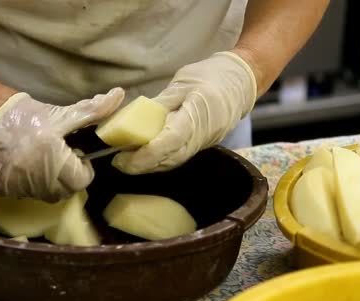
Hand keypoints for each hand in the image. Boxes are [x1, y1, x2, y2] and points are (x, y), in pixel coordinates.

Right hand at [0, 88, 124, 201]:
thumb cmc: (31, 116)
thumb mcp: (65, 113)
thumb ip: (94, 109)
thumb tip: (119, 95)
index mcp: (52, 155)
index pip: (81, 179)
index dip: (84, 168)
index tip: (77, 156)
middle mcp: (36, 174)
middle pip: (67, 192)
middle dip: (71, 178)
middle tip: (64, 160)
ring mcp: (19, 184)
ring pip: (49, 197)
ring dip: (54, 184)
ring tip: (48, 164)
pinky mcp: (5, 188)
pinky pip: (29, 195)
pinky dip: (34, 186)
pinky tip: (31, 169)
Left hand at [112, 51, 257, 173]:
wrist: (242, 82)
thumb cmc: (211, 76)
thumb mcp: (182, 83)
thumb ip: (160, 104)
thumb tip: (133, 120)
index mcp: (198, 115)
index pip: (169, 141)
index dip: (144, 153)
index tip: (122, 157)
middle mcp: (202, 135)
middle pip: (170, 158)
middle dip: (142, 164)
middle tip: (118, 162)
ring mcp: (204, 143)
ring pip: (174, 161)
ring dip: (150, 165)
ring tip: (126, 161)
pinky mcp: (202, 144)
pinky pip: (179, 157)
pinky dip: (160, 160)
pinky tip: (144, 157)